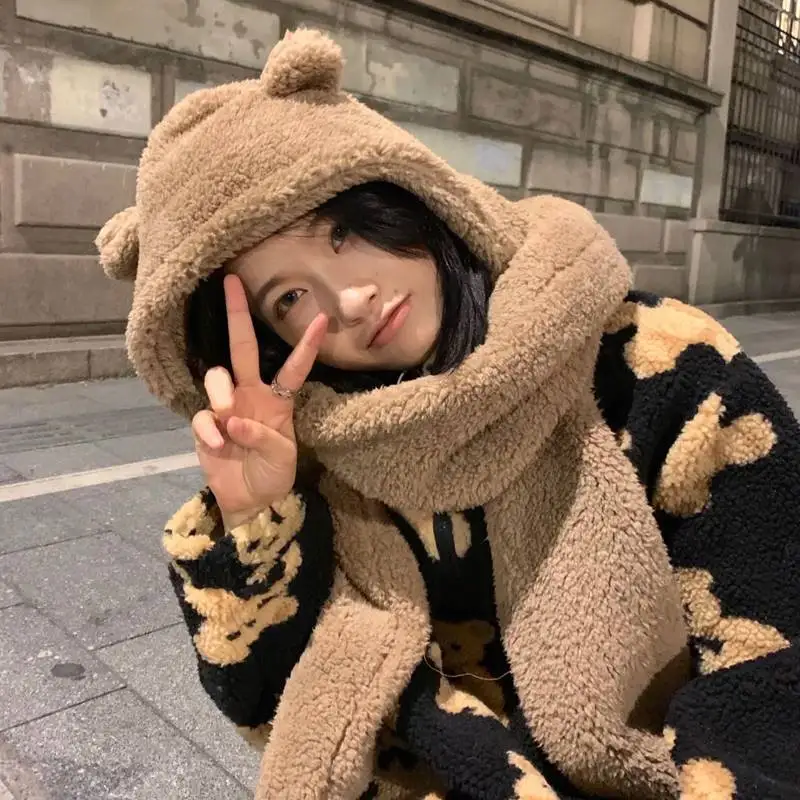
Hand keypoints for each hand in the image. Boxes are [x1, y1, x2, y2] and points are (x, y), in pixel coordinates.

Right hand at [191, 274, 327, 528]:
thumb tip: (234, 419)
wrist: (251, 501)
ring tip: (226, 413)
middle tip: (233, 283)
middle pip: (243, 348)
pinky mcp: (205, 424)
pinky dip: (208, 429)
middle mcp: (251, 394)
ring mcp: (226, 407)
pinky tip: (217, 445)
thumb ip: (265, 437)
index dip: (306, 345)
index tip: (322, 319)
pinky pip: (202, 416)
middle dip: (237, 315)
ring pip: (217, 375)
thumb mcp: (283, 458)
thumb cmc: (274, 473)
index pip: (294, 366)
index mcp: (279, 399)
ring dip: (220, 391)